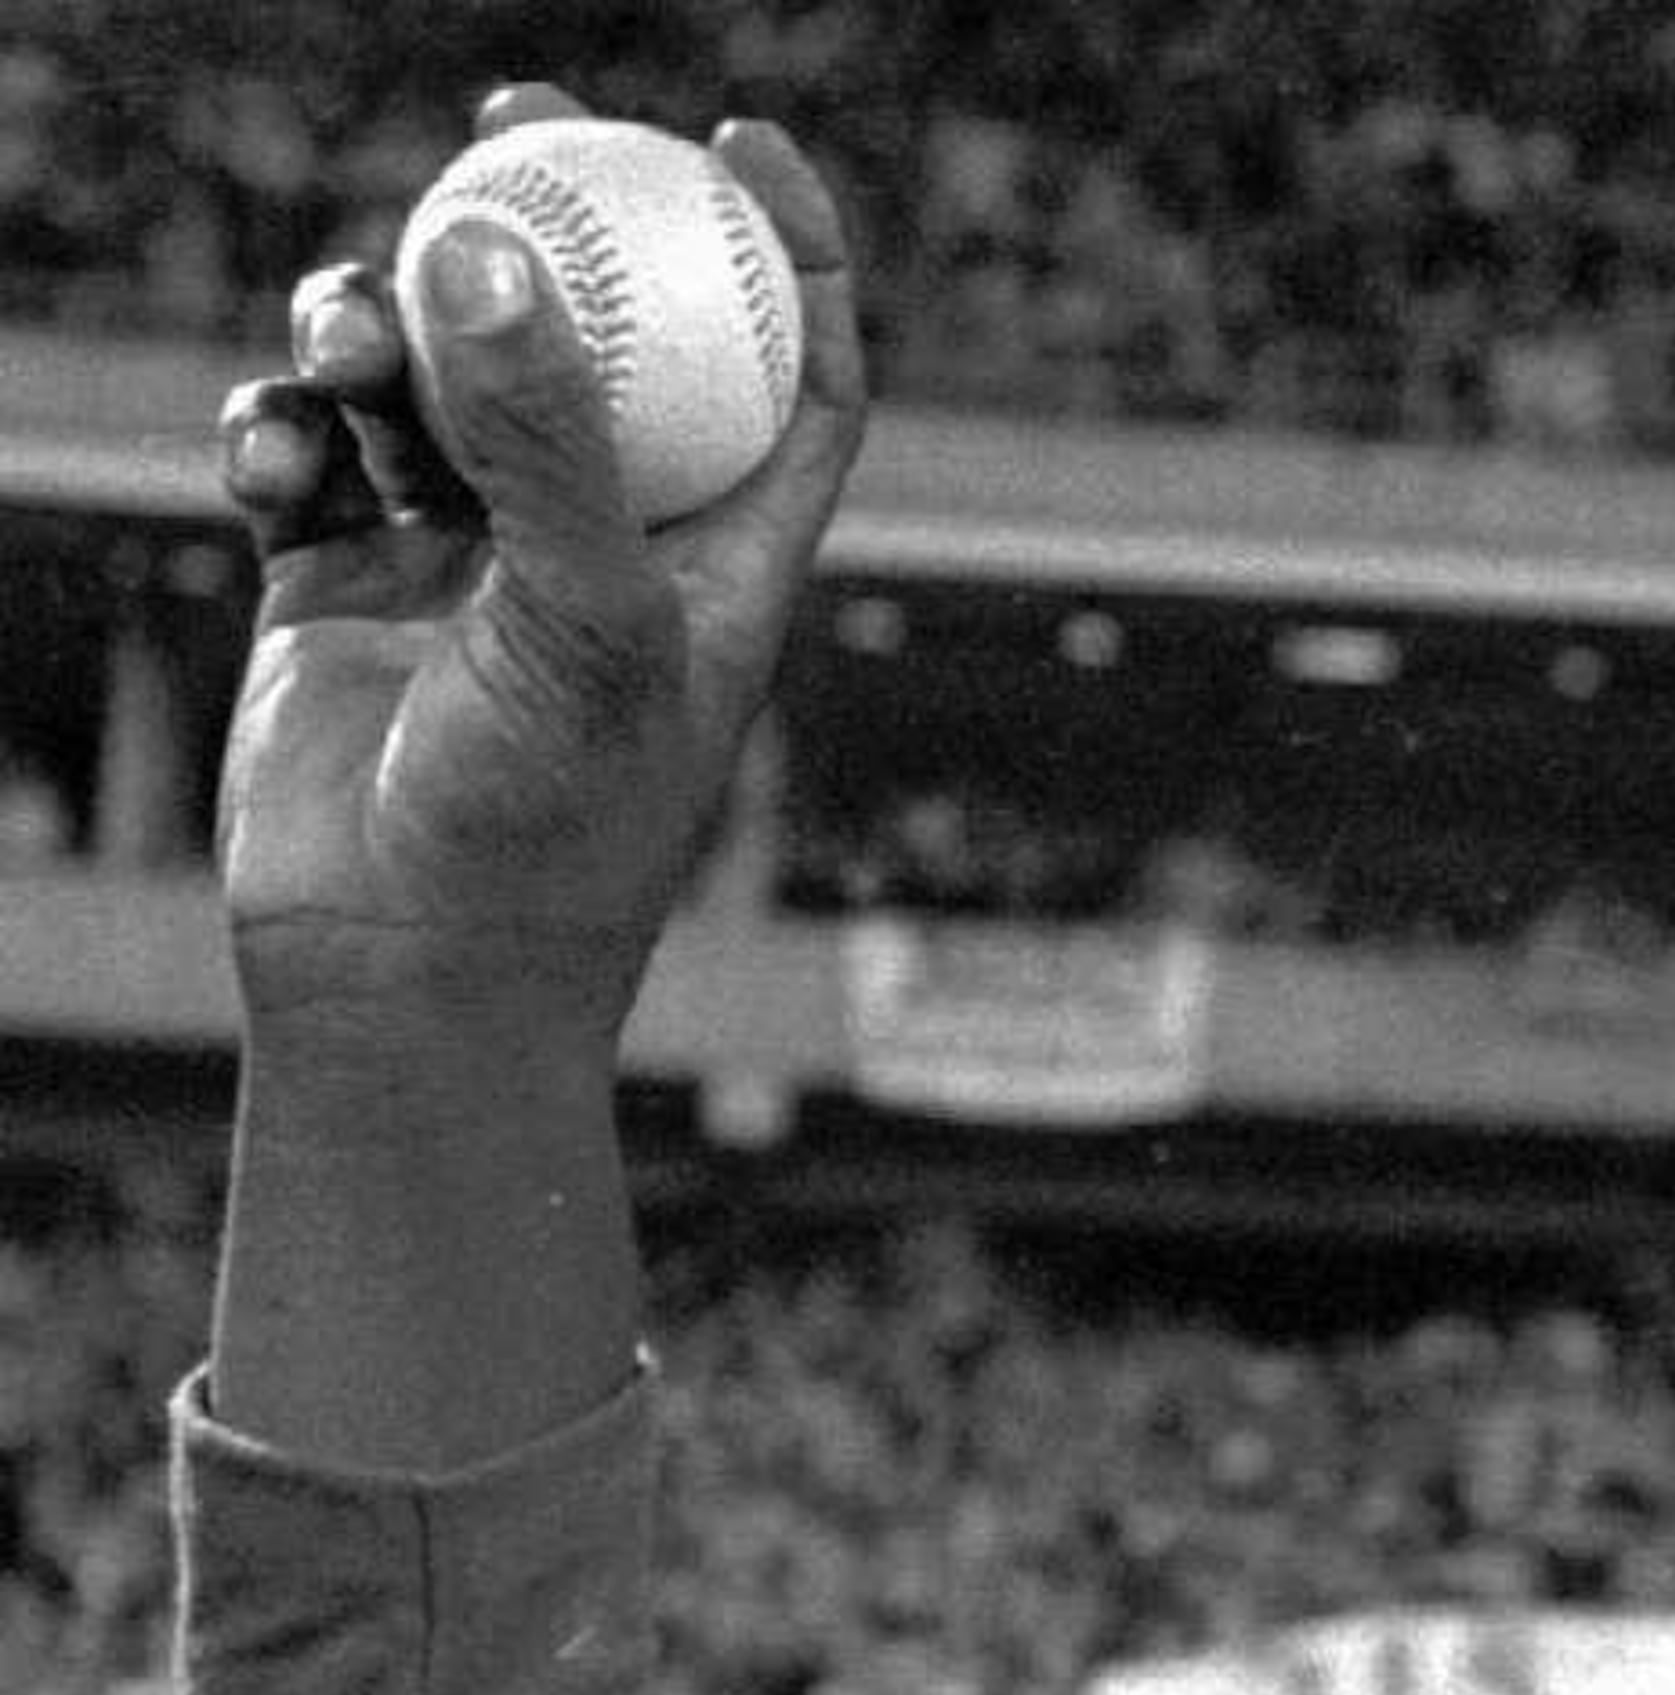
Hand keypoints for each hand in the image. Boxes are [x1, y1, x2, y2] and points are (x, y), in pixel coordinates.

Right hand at [210, 86, 863, 1046]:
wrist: (405, 985)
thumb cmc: (543, 835)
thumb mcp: (583, 619)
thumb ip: (546, 433)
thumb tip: (488, 242)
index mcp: (710, 562)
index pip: (789, 378)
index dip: (788, 253)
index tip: (737, 140)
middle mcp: (593, 546)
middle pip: (593, 331)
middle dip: (546, 216)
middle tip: (508, 119)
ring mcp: (458, 559)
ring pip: (428, 368)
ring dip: (378, 317)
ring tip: (346, 340)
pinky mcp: (338, 585)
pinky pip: (308, 448)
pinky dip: (282, 422)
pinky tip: (274, 455)